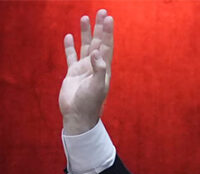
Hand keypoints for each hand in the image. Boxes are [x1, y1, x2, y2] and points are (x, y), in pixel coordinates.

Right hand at [59, 9, 113, 134]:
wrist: (78, 116)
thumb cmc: (90, 104)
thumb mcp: (97, 86)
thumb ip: (99, 69)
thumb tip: (97, 52)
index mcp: (104, 69)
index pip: (106, 46)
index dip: (108, 32)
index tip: (109, 18)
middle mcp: (95, 67)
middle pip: (98, 42)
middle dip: (100, 28)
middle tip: (102, 11)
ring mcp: (84, 70)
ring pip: (85, 47)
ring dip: (86, 33)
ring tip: (85, 18)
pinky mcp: (72, 74)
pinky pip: (71, 57)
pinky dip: (70, 47)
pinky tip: (69, 37)